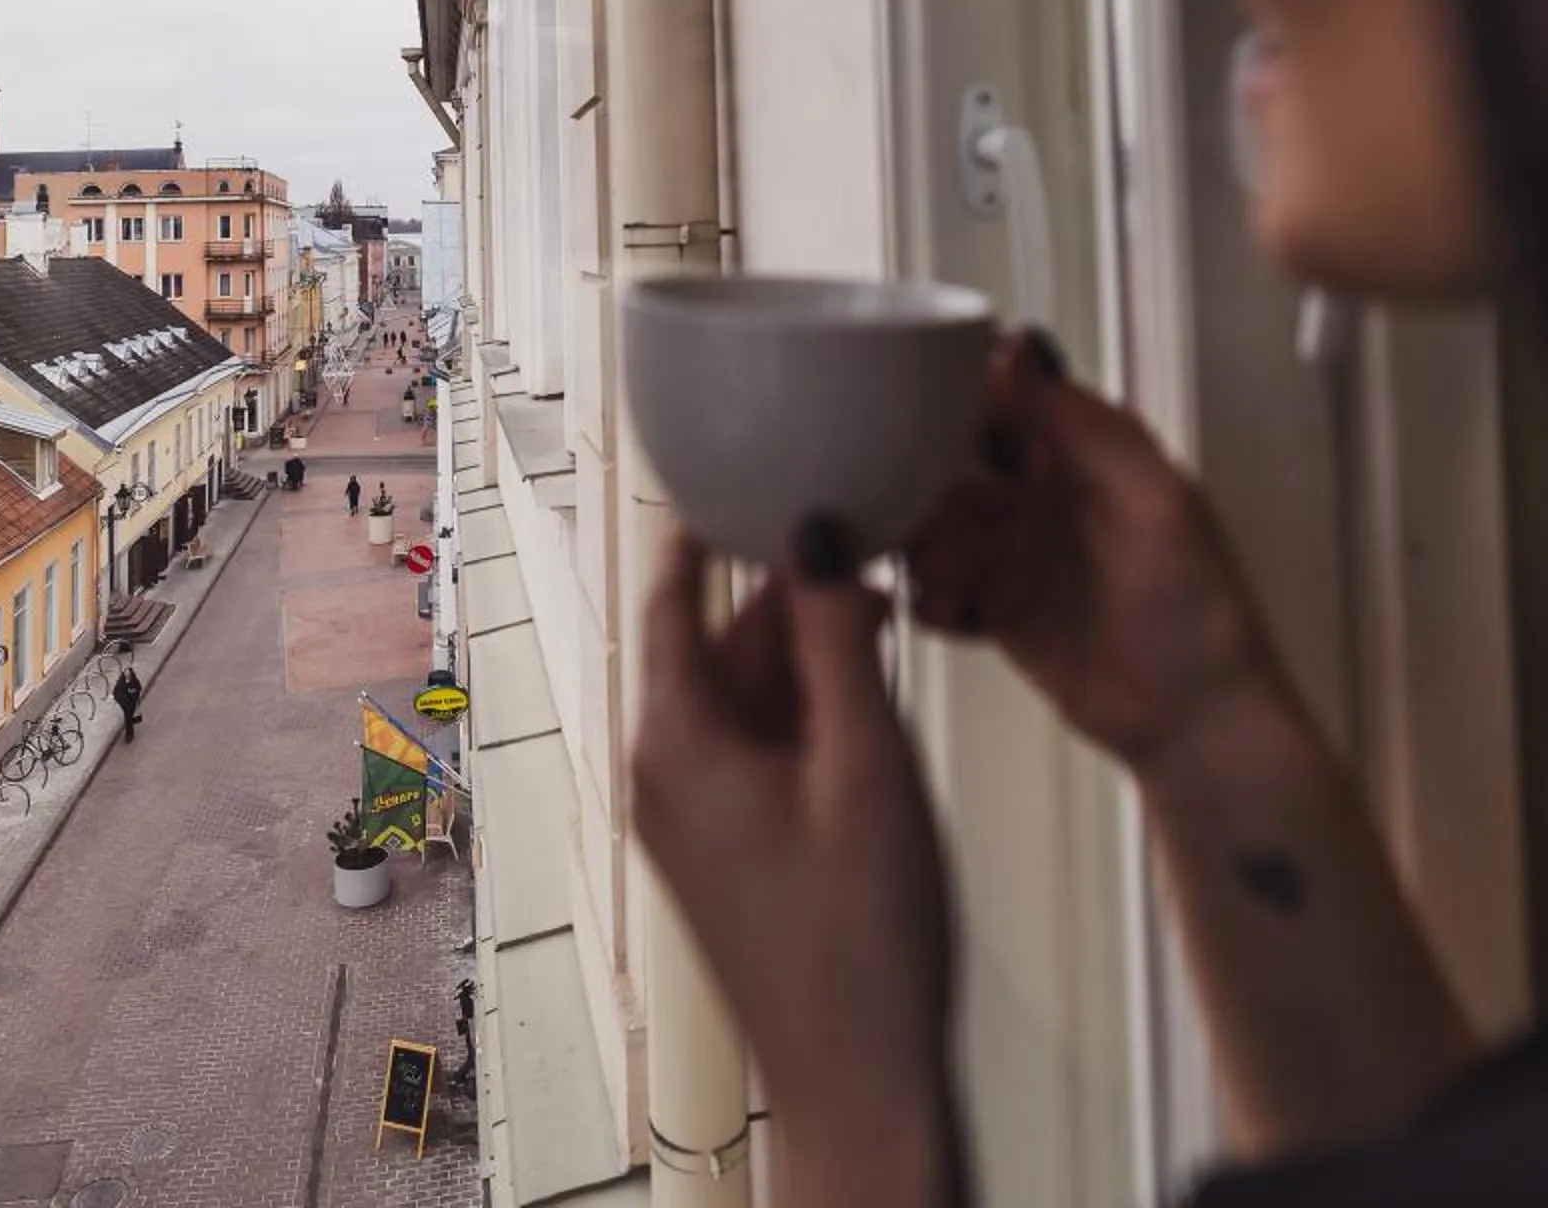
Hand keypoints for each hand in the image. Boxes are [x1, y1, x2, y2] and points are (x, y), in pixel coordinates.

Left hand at [632, 530, 961, 1205]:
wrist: (860, 1082)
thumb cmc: (860, 942)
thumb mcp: (867, 762)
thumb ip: (837, 638)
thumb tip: (815, 531)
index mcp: (674, 740)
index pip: (672, 594)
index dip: (712, 527)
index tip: (753, 466)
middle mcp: (663, 771)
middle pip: (715, 641)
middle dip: (785, 593)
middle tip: (862, 536)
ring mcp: (692, 814)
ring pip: (744, 693)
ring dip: (805, 652)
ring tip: (884, 610)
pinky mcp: (727, 846)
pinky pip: (757, 744)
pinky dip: (807, 709)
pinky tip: (872, 697)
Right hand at [905, 335, 1282, 771]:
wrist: (1198, 721)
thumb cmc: (1198, 607)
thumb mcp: (1152, 502)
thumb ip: (1084, 426)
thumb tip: (1018, 344)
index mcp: (1082, 448)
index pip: (1000, 397)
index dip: (951, 401)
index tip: (915, 419)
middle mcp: (1041, 492)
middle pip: (950, 463)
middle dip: (925, 485)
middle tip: (928, 517)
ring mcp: (1017, 552)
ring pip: (934, 527)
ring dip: (927, 548)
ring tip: (955, 578)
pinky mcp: (998, 610)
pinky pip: (937, 590)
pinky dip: (932, 599)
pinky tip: (956, 615)